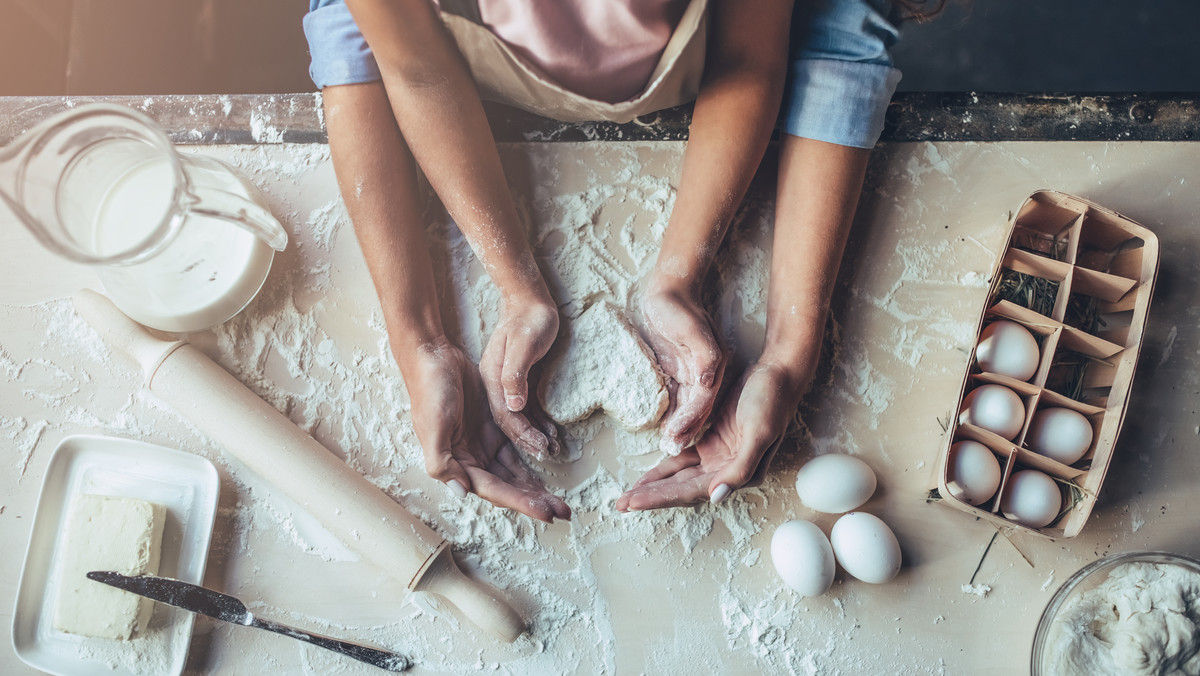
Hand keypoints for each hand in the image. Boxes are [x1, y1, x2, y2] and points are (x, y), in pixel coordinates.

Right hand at [407, 338, 570, 522]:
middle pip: (508, 487)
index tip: (546, 513)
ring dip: (534, 486)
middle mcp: (471, 460)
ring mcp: (483, 444)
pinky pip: (515, 450)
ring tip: (559, 500)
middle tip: (563, 511)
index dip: (521, 503)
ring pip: (514, 473)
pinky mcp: (493, 428)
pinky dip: (530, 461)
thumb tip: (462, 492)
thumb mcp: (432, 427)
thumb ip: (442, 462)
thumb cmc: (430, 391)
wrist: (433, 358)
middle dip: (534, 500)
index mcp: (456, 464)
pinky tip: (547, 469)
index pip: (494, 490)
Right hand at [479, 297, 560, 459]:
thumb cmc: (528, 320)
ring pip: (519, 420)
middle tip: (547, 459)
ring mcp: (508, 385)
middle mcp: (497, 387)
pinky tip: (550, 433)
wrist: (529, 301)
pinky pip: (528, 409)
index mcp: (492, 380)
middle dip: (527, 444)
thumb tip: (514, 406)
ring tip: (551, 450)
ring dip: (534, 436)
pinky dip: (538, 423)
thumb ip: (514, 374)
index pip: (505, 416)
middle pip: (510, 422)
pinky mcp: (521, 383)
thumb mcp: (521, 345)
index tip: (540, 451)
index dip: (521, 435)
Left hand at [615, 361, 805, 510]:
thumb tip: (716, 497)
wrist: (779, 374)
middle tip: (621, 504)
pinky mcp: (712, 442)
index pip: (693, 492)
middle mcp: (728, 472)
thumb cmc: (771, 401)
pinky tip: (648, 475)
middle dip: (652, 497)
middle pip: (683, 489)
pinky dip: (665, 468)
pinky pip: (684, 459)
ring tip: (629, 496)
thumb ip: (740, 468)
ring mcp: (719, 457)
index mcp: (740, 474)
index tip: (634, 503)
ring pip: (680, 477)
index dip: (662, 498)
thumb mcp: (759, 433)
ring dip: (656, 486)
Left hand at [641, 287, 725, 454]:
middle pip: (697, 409)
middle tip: (671, 450)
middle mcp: (705, 374)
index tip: (676, 438)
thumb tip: (708, 381)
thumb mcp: (693, 329)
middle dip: (685, 431)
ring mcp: (692, 373)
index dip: (690, 420)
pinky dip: (671, 414)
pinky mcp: (678, 371)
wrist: (669, 289)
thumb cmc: (678, 307)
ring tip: (667, 446)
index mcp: (712, 366)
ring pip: (687, 408)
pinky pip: (677, 398)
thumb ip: (704, 356)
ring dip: (678, 427)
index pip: (703, 400)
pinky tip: (662, 428)